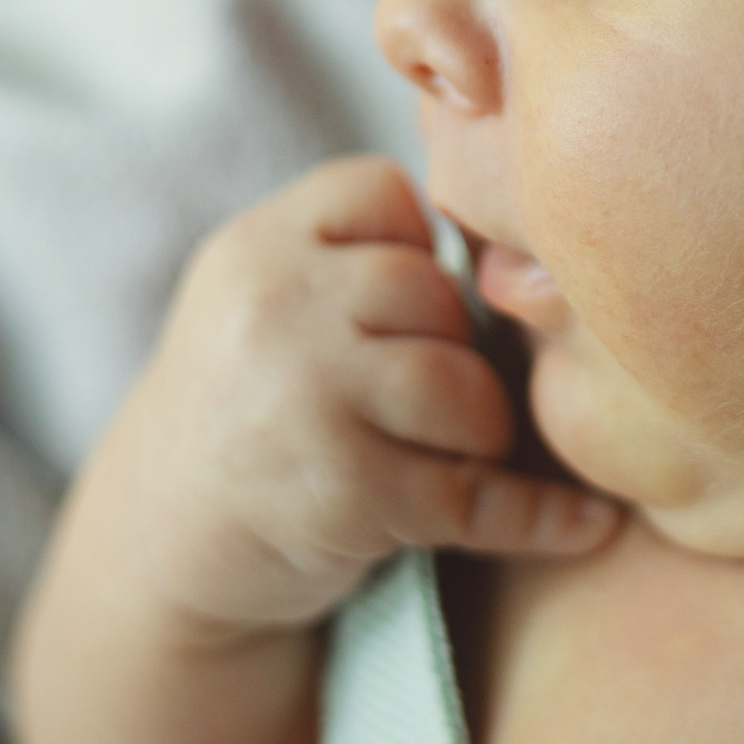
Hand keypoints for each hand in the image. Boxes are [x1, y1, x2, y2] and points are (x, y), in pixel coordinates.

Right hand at [86, 156, 619, 642]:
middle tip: (432, 400)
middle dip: (454, 348)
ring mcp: (304, 403)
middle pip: (435, 293)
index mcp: (256, 249)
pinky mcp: (344, 497)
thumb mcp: (265, 300)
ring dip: (481, 430)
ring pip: (463, 388)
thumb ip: (359, 256)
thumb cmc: (250, 408)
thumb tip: (526, 249)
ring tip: (455, 452)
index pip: (384, 193)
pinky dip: (543, 515)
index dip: (412, 250)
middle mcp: (273, 313)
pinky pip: (477, 496)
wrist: (160, 550)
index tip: (397, 311)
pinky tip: (584, 523)